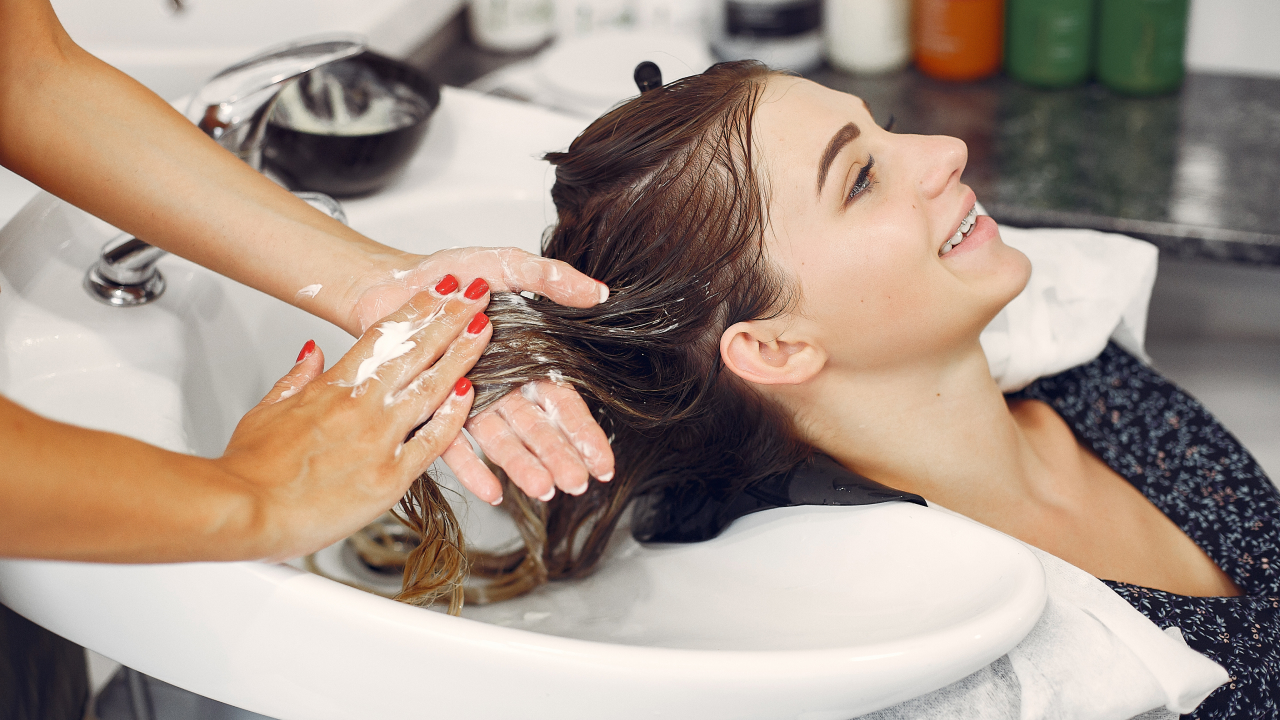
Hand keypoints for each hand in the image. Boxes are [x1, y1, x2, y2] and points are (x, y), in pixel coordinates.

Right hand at [215, 278, 490, 560]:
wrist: (244, 510)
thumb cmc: (250, 468)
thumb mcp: (267, 410)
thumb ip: (296, 378)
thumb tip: (312, 352)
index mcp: (332, 388)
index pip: (383, 336)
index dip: (416, 309)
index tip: (440, 291)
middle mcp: (360, 407)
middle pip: (415, 352)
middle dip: (450, 319)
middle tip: (477, 294)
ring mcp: (379, 440)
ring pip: (431, 388)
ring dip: (461, 355)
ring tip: (484, 329)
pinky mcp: (390, 477)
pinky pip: (432, 442)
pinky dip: (453, 416)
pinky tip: (472, 393)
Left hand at [342, 248, 614, 506]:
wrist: (393, 281)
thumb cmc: (453, 275)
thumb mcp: (509, 268)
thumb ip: (552, 279)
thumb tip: (597, 292)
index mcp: (525, 357)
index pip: (561, 401)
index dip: (583, 430)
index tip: (602, 460)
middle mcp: (499, 385)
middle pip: (535, 427)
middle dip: (559, 456)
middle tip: (578, 482)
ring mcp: (466, 400)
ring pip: (499, 439)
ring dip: (522, 465)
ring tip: (543, 489)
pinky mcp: (431, 408)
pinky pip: (450, 443)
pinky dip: (471, 467)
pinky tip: (490, 491)